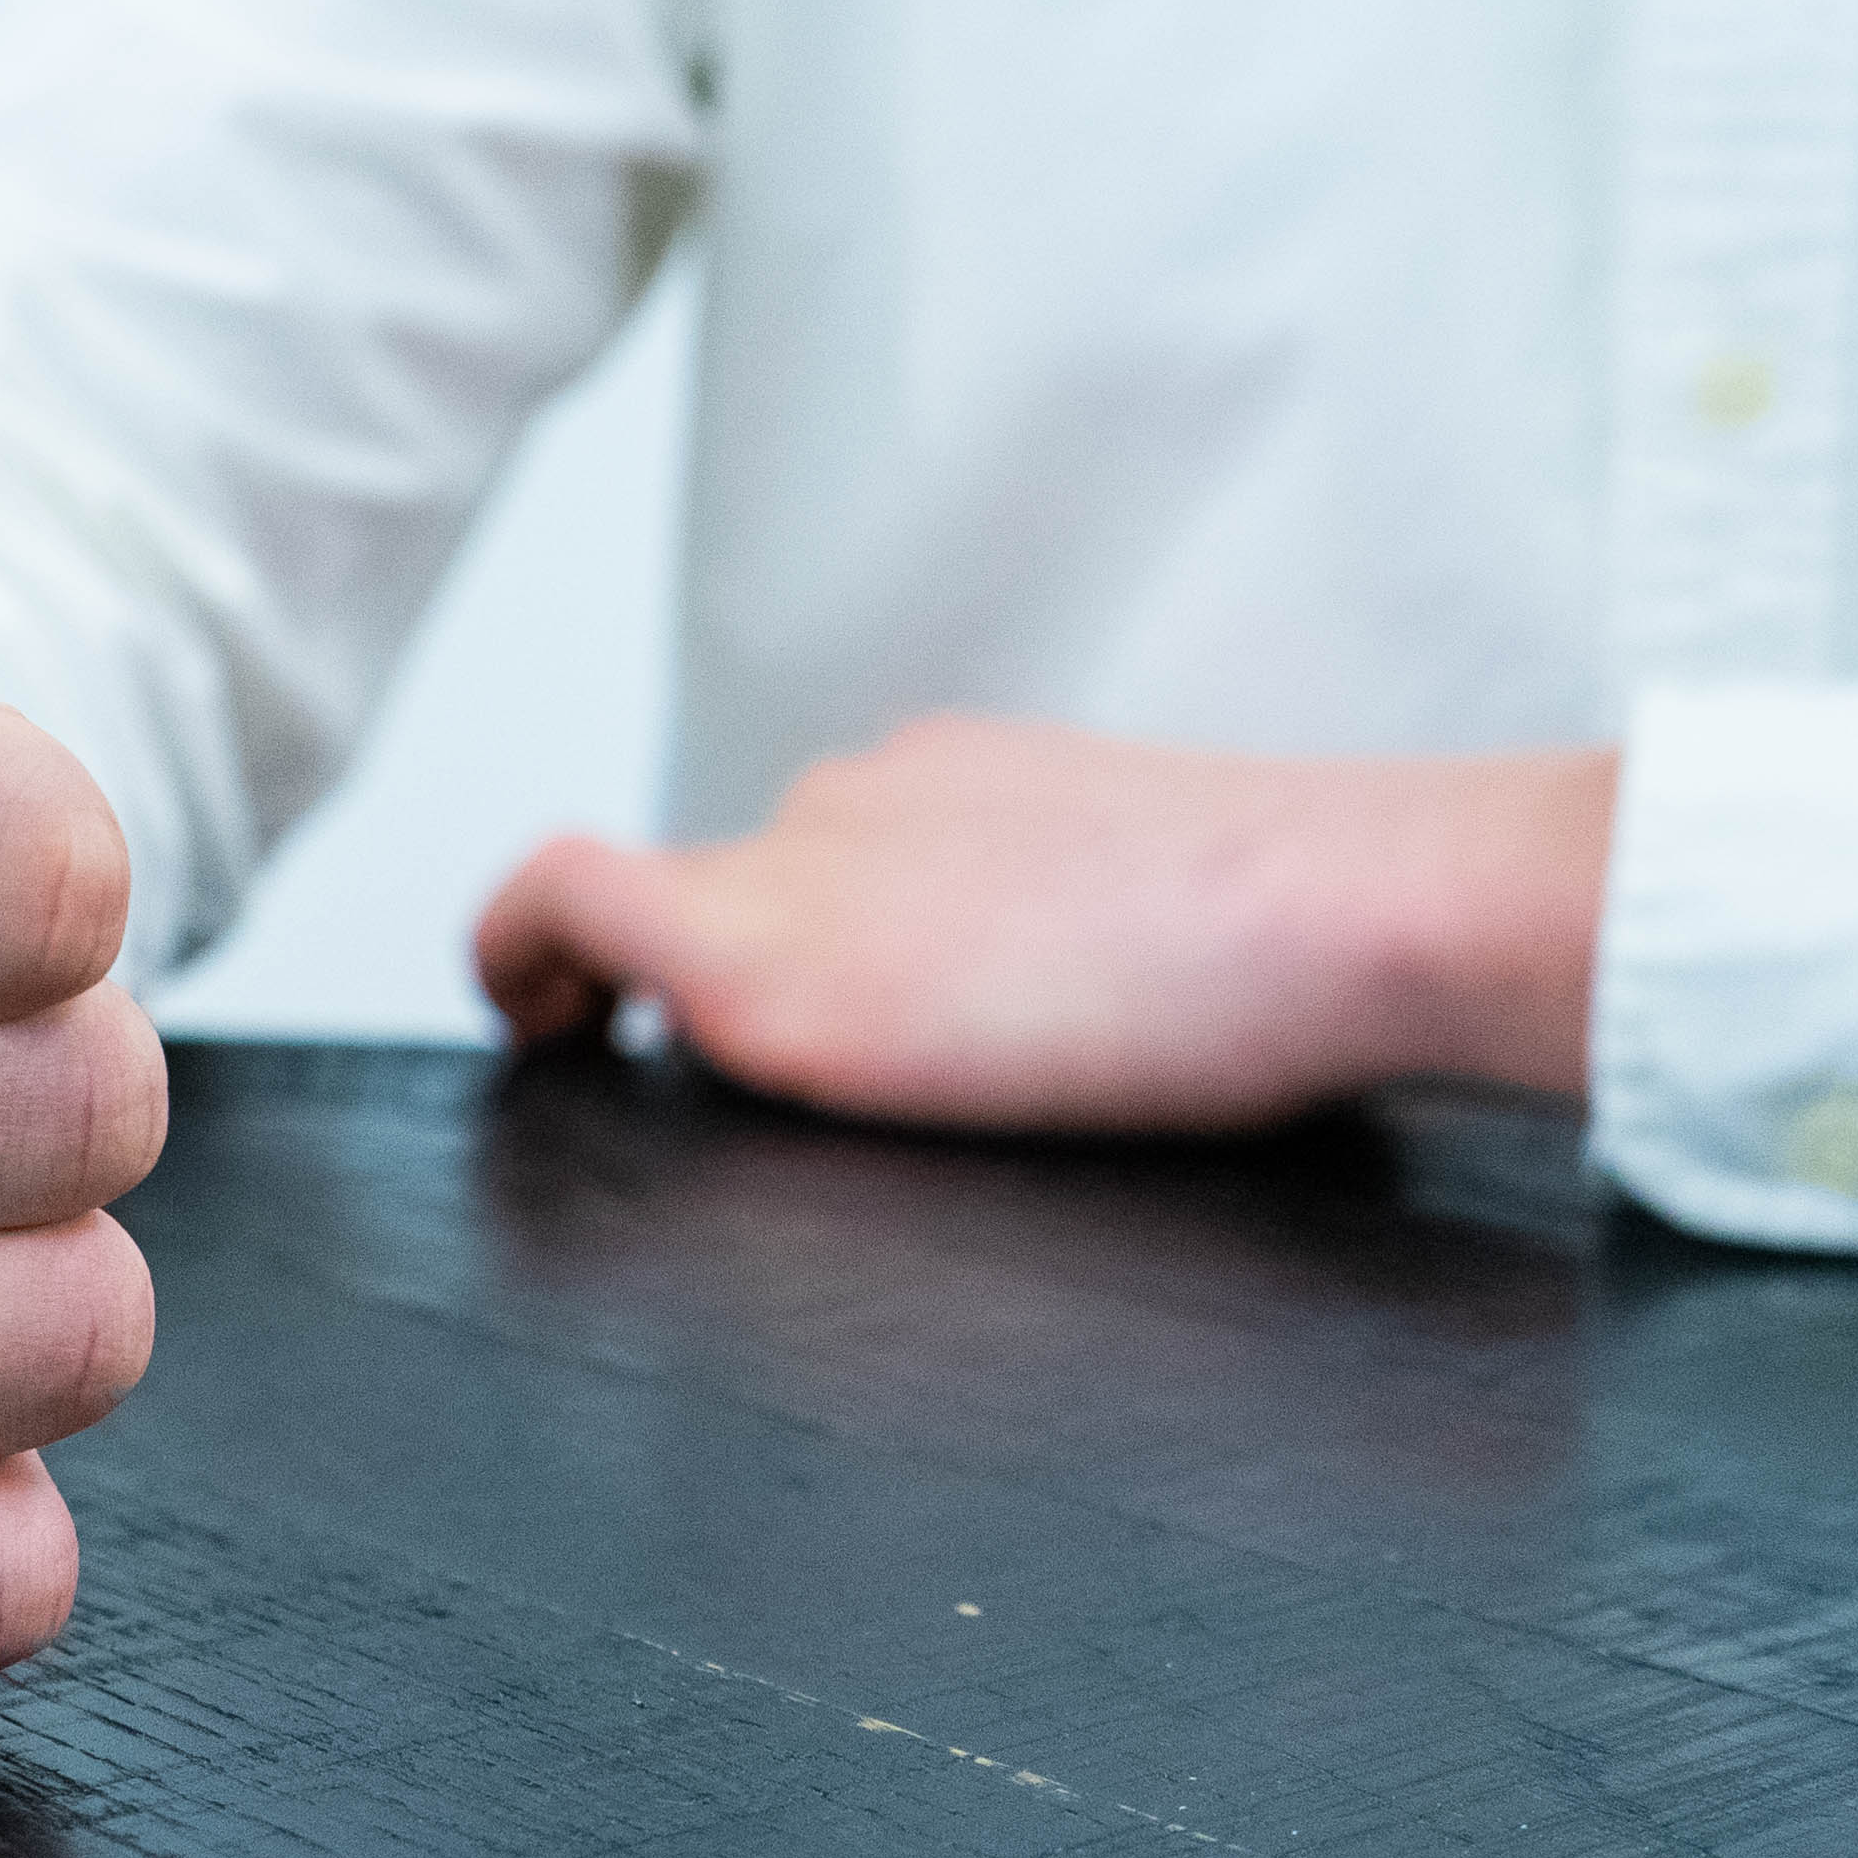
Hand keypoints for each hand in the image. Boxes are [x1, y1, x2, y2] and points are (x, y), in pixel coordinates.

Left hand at [471, 716, 1614, 1133]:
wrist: (1339, 905)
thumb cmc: (1309, 940)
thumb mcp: (1177, 913)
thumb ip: (1090, 940)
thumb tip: (1111, 1028)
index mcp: (970, 786)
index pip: (832, 849)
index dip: (773, 916)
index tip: (754, 991)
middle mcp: (867, 799)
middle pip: (735, 889)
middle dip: (699, 983)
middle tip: (665, 1072)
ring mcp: (809, 865)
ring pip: (667, 920)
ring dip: (637, 994)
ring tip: (593, 1058)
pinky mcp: (765, 969)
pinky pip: (564, 907)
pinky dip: (518, 953)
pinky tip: (532, 1035)